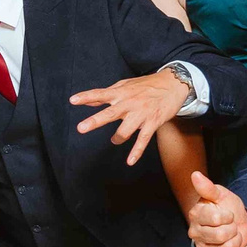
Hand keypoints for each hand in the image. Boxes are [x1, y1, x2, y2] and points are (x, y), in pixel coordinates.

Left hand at [72, 69, 192, 166]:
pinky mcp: (153, 122)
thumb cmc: (146, 85)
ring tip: (114, 140)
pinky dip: (136, 152)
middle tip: (81, 128)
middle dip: (95, 121)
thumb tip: (88, 101)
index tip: (73, 100)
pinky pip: (143, 139)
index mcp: (121, 93)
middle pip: (110, 113)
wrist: (173, 84)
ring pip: (126, 130)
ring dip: (117, 138)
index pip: (101, 94)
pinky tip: (130, 161)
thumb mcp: (125, 85)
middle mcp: (130, 103)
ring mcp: (141, 113)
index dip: (87, 97)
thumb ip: (107, 94)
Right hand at [185, 170, 246, 246]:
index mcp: (196, 215)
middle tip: (230, 225)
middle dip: (233, 229)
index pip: (216, 219)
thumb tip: (195, 175)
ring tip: (231, 235)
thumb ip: (208, 188)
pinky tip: (231, 246)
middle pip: (221, 235)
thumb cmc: (227, 208)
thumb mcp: (220, 195)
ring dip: (236, 240)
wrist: (236, 225)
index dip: (227, 216)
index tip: (227, 214)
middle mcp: (195, 233)